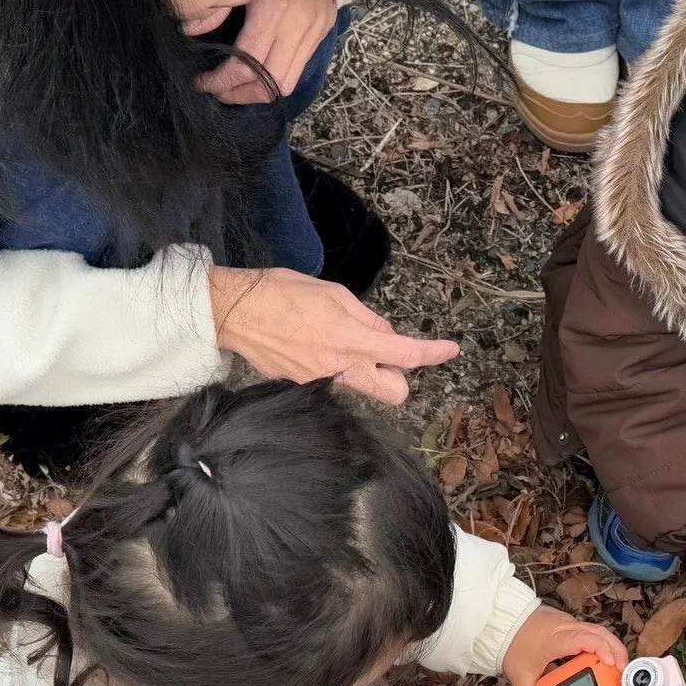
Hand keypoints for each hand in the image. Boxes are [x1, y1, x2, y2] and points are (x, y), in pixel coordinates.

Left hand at [199, 0, 338, 103]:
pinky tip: (258, 78)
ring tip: (238, 90)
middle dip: (241, 94)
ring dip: (259, 94)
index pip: (248, 63)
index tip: (205, 84)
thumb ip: (215, 8)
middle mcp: (295, 27)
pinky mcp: (320, 40)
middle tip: (221, 92)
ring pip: (286, 85)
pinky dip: (273, 82)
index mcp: (272, 11)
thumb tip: (189, 31)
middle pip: (269, 82)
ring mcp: (312, 36)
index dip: (224, 81)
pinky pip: (296, 75)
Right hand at [210, 266, 457, 403]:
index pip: (405, 355)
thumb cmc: (282, 292)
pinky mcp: (303, 387)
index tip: (450, 350)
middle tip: (386, 355)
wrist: (234, 310)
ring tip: (338, 341)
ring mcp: (321, 382)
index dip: (433, 353)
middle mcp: (340, 368)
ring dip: (365, 370)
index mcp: (351, 340)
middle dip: (398, 378)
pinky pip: (334, 383)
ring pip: (363, 388)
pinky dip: (335, 367)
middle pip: (394, 394)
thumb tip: (388, 336)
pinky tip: (313, 345)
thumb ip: (368, 319)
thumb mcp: (335, 294)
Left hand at [503, 605, 628, 685]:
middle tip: (624, 673)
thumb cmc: (512, 643)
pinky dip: (603, 645)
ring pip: (600, 631)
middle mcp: (567, 627)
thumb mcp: (519, 676)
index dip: (602, 650)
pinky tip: (604, 662)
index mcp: (556, 638)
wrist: (504, 621)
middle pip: (601, 633)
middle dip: (617, 652)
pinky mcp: (571, 625)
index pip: (586, 639)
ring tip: (619, 669)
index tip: (611, 665)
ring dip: (613, 648)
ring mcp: (570, 624)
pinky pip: (593, 632)